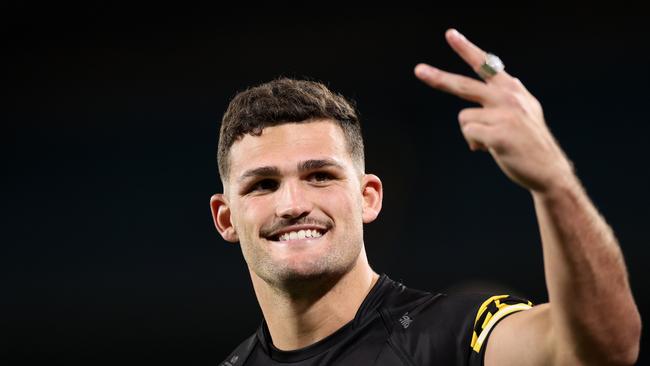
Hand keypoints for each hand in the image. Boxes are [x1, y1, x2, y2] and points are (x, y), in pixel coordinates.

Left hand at [414, 29, 574, 193]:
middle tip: (418, 70)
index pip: (486, 65)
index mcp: (512, 90)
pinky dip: (475, 144)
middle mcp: (508, 97)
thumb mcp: (526, 111)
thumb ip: (513, 94)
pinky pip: (469, 134)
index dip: (467, 49)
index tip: (450, 34)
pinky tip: (492, 149)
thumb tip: (511, 78)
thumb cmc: (530, 143)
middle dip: (439, 78)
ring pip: (464, 118)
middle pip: (464, 85)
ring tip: (492, 141)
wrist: (548, 169)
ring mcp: (505, 114)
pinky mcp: (499, 134)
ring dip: (472, 134)